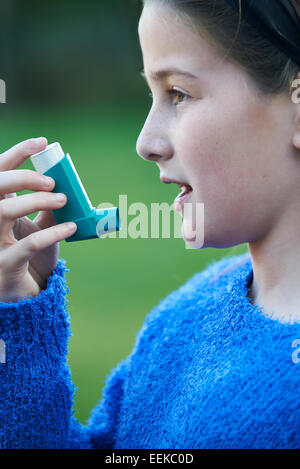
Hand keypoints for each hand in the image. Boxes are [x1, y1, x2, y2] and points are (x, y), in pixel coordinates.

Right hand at [0, 137, 76, 302]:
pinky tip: (71, 228)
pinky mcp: (4, 266)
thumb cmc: (33, 259)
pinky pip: (26, 245)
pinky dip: (52, 233)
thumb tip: (67, 187)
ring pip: (2, 212)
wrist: (27, 296)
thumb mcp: (40, 228)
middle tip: (52, 181)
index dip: (16, 154)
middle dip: (23, 178)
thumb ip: (48, 209)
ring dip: (35, 202)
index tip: (42, 143)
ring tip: (62, 200)